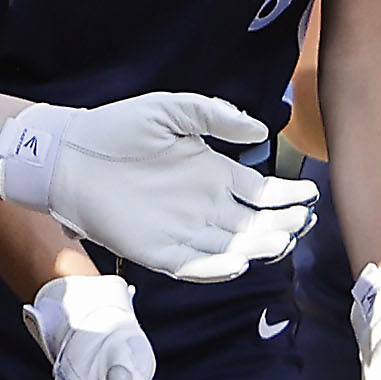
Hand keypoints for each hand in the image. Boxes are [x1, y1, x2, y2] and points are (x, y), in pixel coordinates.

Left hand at [0, 93, 315, 279]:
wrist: (70, 155)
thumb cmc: (118, 129)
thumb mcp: (172, 110)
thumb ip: (217, 116)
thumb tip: (262, 132)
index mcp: (214, 176)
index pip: (262, 194)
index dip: (287, 197)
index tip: (310, 195)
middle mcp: (205, 208)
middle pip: (255, 226)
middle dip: (281, 225)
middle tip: (300, 222)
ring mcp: (184, 232)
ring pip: (233, 248)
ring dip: (258, 248)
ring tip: (279, 240)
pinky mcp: (158, 251)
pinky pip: (193, 266)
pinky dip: (216, 268)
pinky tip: (237, 261)